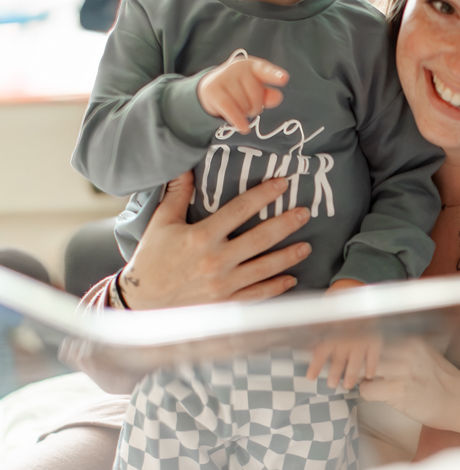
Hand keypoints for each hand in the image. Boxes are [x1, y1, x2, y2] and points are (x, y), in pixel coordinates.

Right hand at [117, 171, 310, 308]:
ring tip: (306, 246)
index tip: (282, 184)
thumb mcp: (161, 223)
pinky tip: (291, 279)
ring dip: (288, 256)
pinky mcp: (226, 303)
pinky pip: (257, 294)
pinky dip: (276, 287)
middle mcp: (216, 261)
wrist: (143, 303)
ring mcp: (223, 284)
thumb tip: (185, 166)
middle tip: (305, 213)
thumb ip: (176, 194)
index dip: (263, 195)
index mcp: (201, 237)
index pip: (239, 210)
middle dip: (285, 224)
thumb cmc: (151, 259)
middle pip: (260, 239)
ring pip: (264, 268)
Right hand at [197, 48, 287, 133]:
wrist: (211, 87)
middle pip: (255, 95)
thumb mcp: (255, 90)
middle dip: (255, 107)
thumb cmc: (239, 88)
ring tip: (239, 109)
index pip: (265, 70)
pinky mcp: (212, 90)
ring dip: (244, 113)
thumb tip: (277, 97)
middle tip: (249, 107)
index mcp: (252, 65)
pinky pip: (230, 109)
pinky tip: (243, 128)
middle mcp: (237, 67)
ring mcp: (223, 77)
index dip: (274, 75)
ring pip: (243, 105)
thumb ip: (268, 95)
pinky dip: (238, 121)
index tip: (284, 79)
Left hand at [306, 280, 382, 389]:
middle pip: (338, 362)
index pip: (320, 353)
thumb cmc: (338, 299)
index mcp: (330, 332)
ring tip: (348, 385)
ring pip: (355, 364)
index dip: (315, 366)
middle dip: (334, 375)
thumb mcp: (323, 309)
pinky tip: (370, 376)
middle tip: (331, 385)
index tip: (310, 377)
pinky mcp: (375, 339)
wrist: (360, 287)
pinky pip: (374, 357)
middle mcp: (345, 340)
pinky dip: (372, 367)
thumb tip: (301, 337)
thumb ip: (315, 325)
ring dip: (351, 376)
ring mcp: (361, 341)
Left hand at [359, 337, 459, 451]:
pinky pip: (367, 390)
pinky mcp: (400, 391)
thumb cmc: (443, 383)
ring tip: (365, 383)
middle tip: (354, 371)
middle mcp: (406, 351)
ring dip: (359, 378)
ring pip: (362, 369)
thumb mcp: (424, 356)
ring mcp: (403, 370)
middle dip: (355, 361)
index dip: (361, 347)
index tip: (357, 355)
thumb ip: (401, 351)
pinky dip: (367, 393)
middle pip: (364, 350)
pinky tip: (377, 396)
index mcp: (411, 341)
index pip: (373, 336)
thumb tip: (373, 352)